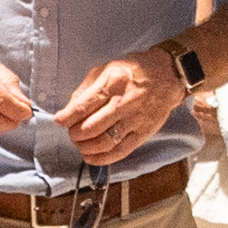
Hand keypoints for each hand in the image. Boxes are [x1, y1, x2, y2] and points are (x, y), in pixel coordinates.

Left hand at [56, 49, 185, 164]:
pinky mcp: (143, 133)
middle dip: (75, 134)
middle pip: (92, 127)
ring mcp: (136, 120)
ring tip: (80, 144)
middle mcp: (125, 102)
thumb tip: (70, 108)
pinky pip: (120, 151)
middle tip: (72, 133)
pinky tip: (91, 157)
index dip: (67, 117)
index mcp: (113, 82)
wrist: (167, 76)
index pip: (84, 106)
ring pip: (105, 142)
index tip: (59, 120)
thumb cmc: (134, 71)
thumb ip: (87, 88)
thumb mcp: (107, 69)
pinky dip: (102, 159)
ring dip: (86, 147)